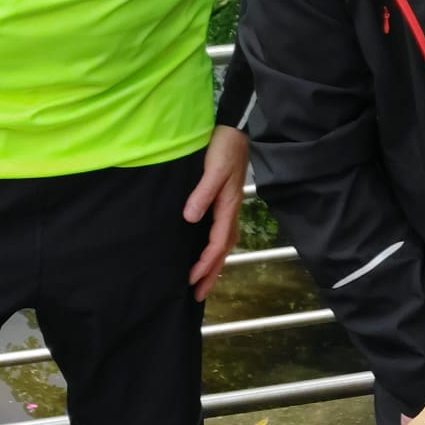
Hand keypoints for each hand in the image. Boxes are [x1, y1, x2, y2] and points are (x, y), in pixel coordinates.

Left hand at [184, 125, 249, 301]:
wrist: (234, 128)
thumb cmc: (224, 147)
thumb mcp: (214, 168)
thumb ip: (203, 193)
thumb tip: (190, 218)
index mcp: (228, 206)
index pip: (217, 243)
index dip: (205, 263)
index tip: (192, 280)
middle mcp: (231, 210)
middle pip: (223, 249)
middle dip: (212, 273)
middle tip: (198, 295)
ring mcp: (230, 206)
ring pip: (224, 243)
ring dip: (215, 264)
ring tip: (204, 281)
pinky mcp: (226, 201)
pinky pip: (223, 232)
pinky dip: (216, 248)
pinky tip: (208, 251)